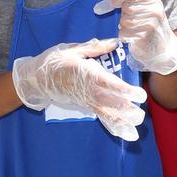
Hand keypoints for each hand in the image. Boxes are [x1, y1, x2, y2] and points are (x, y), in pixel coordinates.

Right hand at [12, 39, 146, 140]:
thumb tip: (114, 42)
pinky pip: (101, 116)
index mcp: (84, 73)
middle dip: (125, 109)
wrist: (36, 79)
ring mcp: (86, 100)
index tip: (137, 94)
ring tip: (137, 129)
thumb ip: (94, 47)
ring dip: (122, 121)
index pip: (106, 83)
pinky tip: (126, 133)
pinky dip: (114, 125)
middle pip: (108, 102)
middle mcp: (86, 89)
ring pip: (105, 112)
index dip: (122, 90)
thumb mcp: (72, 50)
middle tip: (141, 115)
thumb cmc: (54, 61)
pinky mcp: (85, 106)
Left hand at [92, 0, 176, 74]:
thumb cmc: (149, 26)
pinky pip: (124, 33)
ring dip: (123, 26)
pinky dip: (124, 36)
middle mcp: (154, 11)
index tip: (112, 3)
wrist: (163, 49)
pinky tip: (131, 37)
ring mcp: (151, 25)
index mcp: (153, 1)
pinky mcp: (144, 37)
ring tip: (132, 29)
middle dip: (123, 15)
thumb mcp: (143, 8)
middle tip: (129, 21)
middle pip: (126, 8)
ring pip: (124, 21)